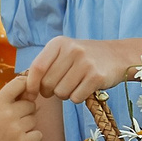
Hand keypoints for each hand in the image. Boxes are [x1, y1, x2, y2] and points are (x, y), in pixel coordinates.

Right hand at [0, 71, 44, 140]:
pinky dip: (32, 139)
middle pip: (31, 104)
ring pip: (34, 120)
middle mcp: (8, 113)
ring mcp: (16, 128)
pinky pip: (38, 135)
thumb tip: (26, 94)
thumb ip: (3, 103)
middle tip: (14, 122)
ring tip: (13, 134)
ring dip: (28, 127)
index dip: (26, 87)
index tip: (25, 95)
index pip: (20, 83)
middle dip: (26, 112)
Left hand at [27, 36, 141, 101]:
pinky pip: (76, 98)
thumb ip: (45, 65)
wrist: (117, 55)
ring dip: (65, 95)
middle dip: (50, 91)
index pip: (37, 68)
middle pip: (48, 83)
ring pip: (61, 93)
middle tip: (61, 86)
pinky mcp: (96, 77)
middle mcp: (71, 50)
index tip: (31, 94)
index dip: (31, 84)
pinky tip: (85, 88)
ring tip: (75, 84)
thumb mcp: (64, 53)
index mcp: (58, 43)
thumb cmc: (84, 58)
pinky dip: (78, 98)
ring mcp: (85, 63)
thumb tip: (24, 87)